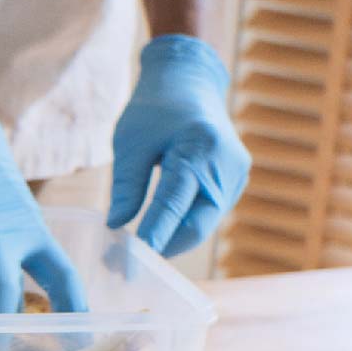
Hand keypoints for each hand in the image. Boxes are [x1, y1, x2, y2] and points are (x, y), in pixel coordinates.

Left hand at [108, 35, 249, 256]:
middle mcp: (227, 165)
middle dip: (162, 249)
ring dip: (171, 241)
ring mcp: (236, 176)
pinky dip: (182, 226)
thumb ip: (126, 186)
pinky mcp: (234, 183)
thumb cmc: (154, 109)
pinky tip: (156, 235)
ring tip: (133, 253)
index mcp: (199, 148)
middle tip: (124, 266)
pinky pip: (207, 214)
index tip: (127, 262)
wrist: (189, 84)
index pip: (173, 203)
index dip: (152, 236)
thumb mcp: (130, 142)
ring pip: (202, 224)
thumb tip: (115, 227)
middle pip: (196, 224)